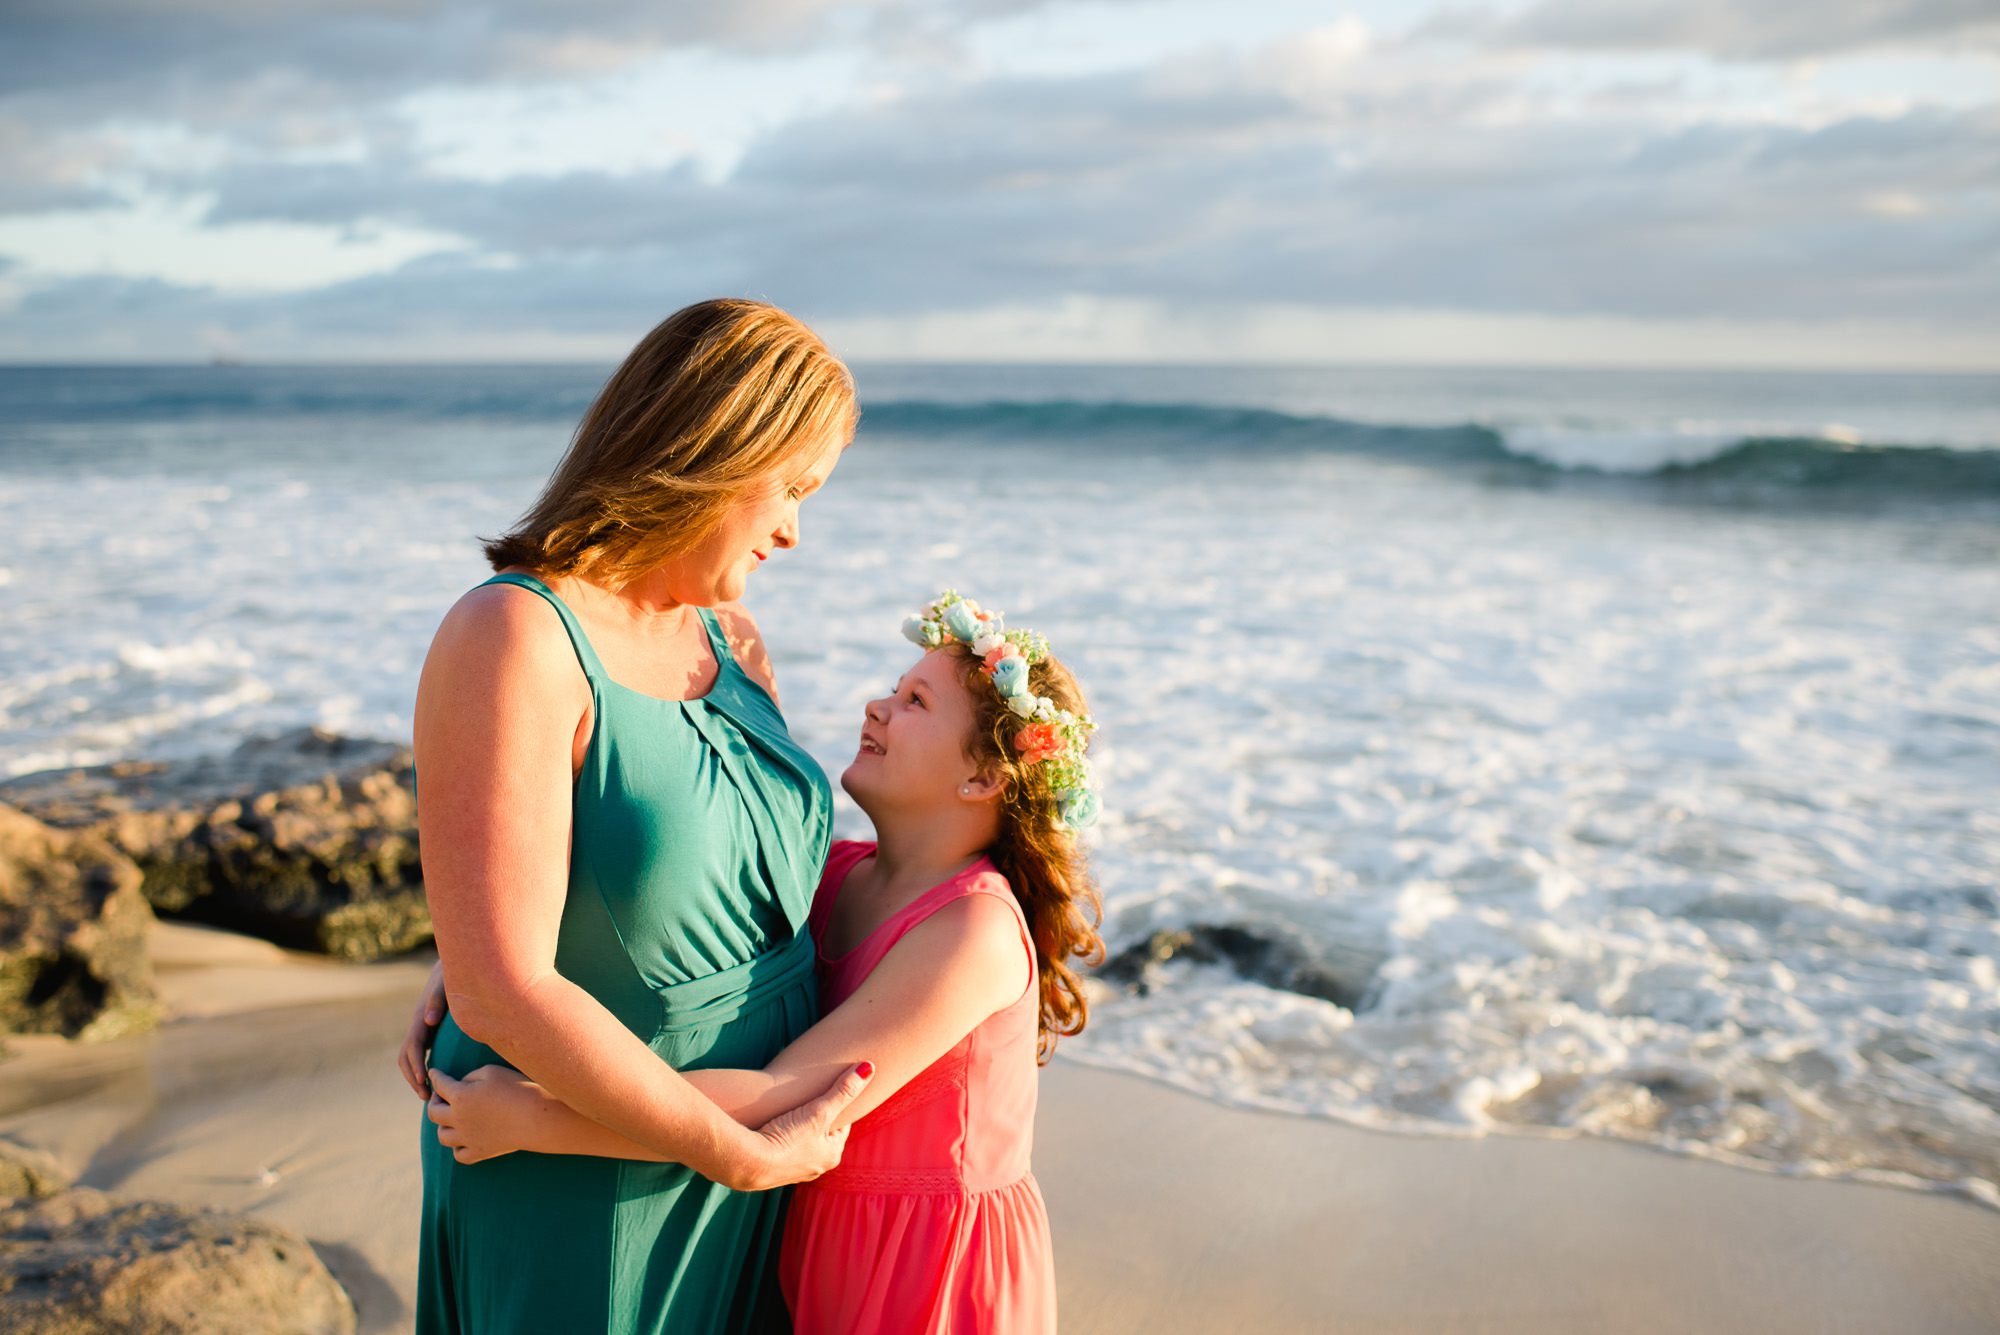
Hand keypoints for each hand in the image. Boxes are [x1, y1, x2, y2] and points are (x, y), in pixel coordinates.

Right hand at [398, 960, 449, 1097]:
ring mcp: (421, 1029)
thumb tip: (429, 1020)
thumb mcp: (445, 985)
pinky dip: (421, 1069)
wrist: (451, 968)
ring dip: (415, 1077)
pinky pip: (419, 1054)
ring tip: (428, 1095)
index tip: (424, 1081)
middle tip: (426, 1096)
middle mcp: (418, 1026)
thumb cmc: (450, 976)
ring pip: (409, 1058)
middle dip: (413, 1078)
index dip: (416, 1065)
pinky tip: (434, 1081)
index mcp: (421, 1018)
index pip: (413, 1047)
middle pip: (406, 1058)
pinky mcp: (428, 1031)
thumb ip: (438, 1000)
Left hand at [427, 1065, 546, 1163]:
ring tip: (451, 1119)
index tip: (434, 1073)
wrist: (536, 1117)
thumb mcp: (492, 1072)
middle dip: (434, 1101)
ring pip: (442, 1136)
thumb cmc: (517, 1088)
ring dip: (443, 1126)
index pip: (439, 1084)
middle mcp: (458, 1119)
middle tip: (440, 1097)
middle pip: (433, 1113)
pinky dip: (457, 1147)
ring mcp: (468, 1139)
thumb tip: (460, 1085)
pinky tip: (464, 1139)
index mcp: (460, 1096)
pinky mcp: (480, 1152)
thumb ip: (469, 1076)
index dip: (435, 1076)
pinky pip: (459, 1154)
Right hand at [742, 1062, 873, 1190]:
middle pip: (822, 1136)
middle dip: (817, 1119)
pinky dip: (782, 1138)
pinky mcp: (772, 1171)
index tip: (832, 1091)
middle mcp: (816, 1167)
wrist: (747, 1163)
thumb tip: (869, 1067)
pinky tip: (773, 1128)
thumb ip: (843, 1090)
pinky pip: (783, 1150)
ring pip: (802, 1144)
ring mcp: (793, 1172)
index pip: (841, 1126)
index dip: (838, 1107)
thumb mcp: (820, 1110)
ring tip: (791, 1112)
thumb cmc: (787, 1137)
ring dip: (798, 1130)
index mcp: (832, 1155)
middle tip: (810, 1100)